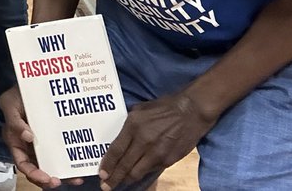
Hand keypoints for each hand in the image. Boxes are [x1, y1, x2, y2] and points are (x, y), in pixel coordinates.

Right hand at [0, 87, 82, 187]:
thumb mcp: (9, 103)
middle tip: (60, 181)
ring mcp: (43, 144)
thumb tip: (27, 137)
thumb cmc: (17, 94)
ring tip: (76, 178)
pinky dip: (70, 161)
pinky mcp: (56, 139)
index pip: (23, 164)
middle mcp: (29, 147)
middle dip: (49, 180)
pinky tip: (80, 165)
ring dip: (63, 175)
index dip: (33, 174)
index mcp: (16, 142)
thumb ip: (14, 121)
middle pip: (38, 170)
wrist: (31, 83)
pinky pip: (63, 153)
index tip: (46, 178)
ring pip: (52, 165)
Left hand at [97, 92, 213, 190]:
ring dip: (126, 179)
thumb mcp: (140, 110)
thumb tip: (118, 137)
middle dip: (114, 178)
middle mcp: (143, 141)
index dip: (108, 164)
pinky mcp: (167, 160)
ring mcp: (156, 153)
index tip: (101, 174)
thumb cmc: (164, 108)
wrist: (190, 112)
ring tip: (119, 183)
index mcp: (133, 125)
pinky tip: (136, 175)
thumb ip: (128, 124)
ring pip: (137, 172)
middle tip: (105, 186)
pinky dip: (142, 174)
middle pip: (124, 165)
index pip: (116, 150)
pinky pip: (150, 170)